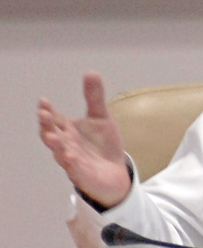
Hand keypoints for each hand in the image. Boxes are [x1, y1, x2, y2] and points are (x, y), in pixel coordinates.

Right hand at [38, 72, 130, 207]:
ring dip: (55, 145)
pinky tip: (70, 156)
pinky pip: (74, 169)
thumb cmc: (102, 145)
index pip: (54, 118)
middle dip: (46, 125)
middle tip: (43, 114)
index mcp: (68, 130)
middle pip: (52, 134)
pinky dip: (71, 163)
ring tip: (52, 137)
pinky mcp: (82, 175)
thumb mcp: (101, 118)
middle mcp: (66, 144)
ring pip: (59, 152)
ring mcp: (72, 160)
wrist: (115, 173)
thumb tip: (91, 72)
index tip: (44, 101)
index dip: (48, 110)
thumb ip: (94, 98)